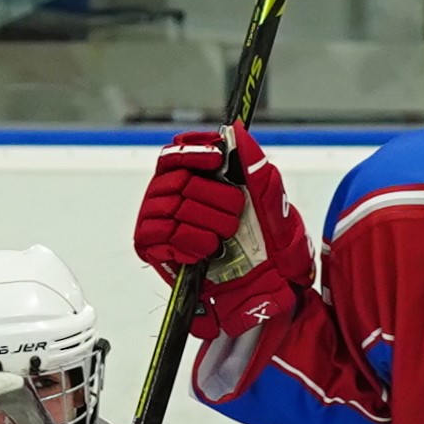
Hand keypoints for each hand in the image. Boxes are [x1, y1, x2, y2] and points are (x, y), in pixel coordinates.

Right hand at [132, 130, 313, 340]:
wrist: (258, 290)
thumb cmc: (264, 247)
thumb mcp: (271, 206)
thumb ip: (255, 169)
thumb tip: (239, 133)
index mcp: (192, 179)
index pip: (176, 152)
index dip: (193, 151)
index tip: (217, 160)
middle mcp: (168, 195)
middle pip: (179, 180)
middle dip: (215, 197)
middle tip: (235, 215)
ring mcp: (156, 220)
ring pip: (173, 208)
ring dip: (207, 223)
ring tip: (223, 237)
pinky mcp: (151, 247)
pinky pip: (163, 235)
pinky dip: (191, 242)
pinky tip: (206, 251)